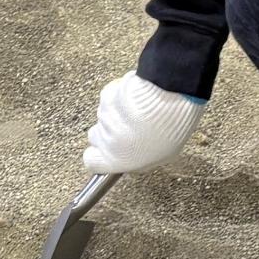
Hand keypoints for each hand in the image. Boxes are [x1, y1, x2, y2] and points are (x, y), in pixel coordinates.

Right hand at [83, 72, 205, 174]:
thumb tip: (136, 158)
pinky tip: (134, 100)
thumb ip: (140, 160)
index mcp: (114, 159)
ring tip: (137, 113)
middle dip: (107, 133)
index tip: (104, 153)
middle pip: (95, 137)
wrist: (165, 102)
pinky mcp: (105, 96)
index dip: (97, 156)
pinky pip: (108, 99)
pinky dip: (118, 98)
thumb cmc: (167, 129)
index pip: (91, 161)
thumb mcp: (162, 156)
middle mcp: (104, 140)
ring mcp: (103, 117)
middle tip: (126, 130)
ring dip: (116, 115)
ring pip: (103, 117)